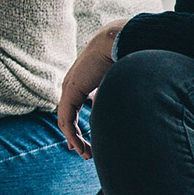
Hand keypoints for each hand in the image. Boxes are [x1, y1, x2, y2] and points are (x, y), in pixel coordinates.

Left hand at [57, 19, 124, 159]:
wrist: (117, 39)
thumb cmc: (125, 54)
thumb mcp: (120, 80)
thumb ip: (117, 94)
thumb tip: (127, 109)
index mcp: (83, 81)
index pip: (75, 106)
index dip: (78, 124)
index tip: (84, 141)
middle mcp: (72, 85)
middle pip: (68, 115)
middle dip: (75, 136)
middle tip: (84, 151)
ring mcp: (69, 89)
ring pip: (66, 121)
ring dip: (76, 139)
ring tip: (86, 154)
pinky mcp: (69, 93)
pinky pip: (66, 120)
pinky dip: (72, 135)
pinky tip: (79, 146)